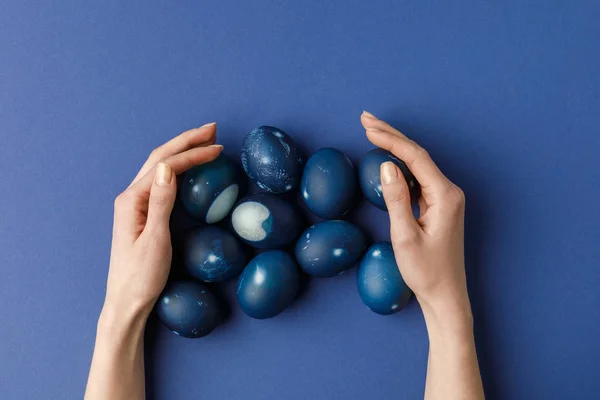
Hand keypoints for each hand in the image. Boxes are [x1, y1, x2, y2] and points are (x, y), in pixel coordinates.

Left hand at [103, 123, 222, 318]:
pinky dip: (177, 167)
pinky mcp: (141, 213)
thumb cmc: (142, 276)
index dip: (192, 153)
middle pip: (159, 158)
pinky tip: (188, 167)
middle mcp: (130, 196)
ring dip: (181, 151)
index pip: (166, 166)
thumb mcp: (156, 240)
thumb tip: (167, 166)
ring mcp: (134, 204)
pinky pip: (160, 181)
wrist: (127, 302)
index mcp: (132, 200)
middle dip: (186, 141)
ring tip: (203, 141)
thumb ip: (161, 202)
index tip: (218, 147)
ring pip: (159, 167)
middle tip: (213, 129)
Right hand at [361, 112, 470, 325]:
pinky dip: (400, 165)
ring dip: (395, 146)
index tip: (367, 128)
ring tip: (372, 131)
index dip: (390, 140)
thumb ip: (396, 199)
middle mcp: (448, 192)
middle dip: (391, 135)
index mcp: (445, 196)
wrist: (445, 295)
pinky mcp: (438, 206)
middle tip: (366, 119)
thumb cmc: (426, 272)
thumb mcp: (405, 237)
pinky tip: (386, 158)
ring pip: (417, 164)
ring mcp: (444, 198)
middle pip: (418, 155)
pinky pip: (418, 178)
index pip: (415, 158)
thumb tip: (386, 165)